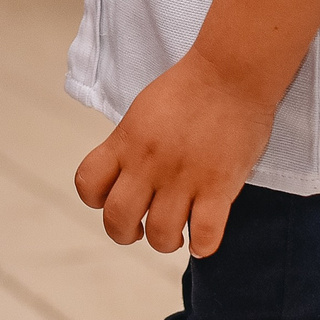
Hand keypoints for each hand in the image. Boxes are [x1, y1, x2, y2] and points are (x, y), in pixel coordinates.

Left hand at [73, 50, 273, 256]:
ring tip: (177, 232)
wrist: (231, 73)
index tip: (115, 198)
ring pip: (160, 235)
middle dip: (125, 233)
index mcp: (126, 141)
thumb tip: (127, 175)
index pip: (87, 184)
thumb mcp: (143, 112)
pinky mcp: (218, 186)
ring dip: (166, 242)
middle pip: (117, 220)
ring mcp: (183, 177)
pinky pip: (205, 236)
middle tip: (142, 228)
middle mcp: (148, 162)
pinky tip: (204, 236)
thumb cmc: (190, 89)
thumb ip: (131, 145)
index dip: (96, 201)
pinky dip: (203, 246)